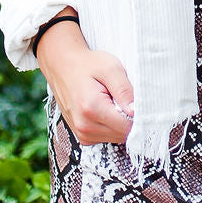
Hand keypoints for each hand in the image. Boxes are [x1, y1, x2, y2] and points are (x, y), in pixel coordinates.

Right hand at [36, 15, 134, 144]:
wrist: (62, 66)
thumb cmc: (88, 64)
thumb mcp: (111, 68)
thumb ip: (124, 91)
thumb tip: (136, 112)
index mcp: (92, 109)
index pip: (127, 127)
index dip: (138, 116)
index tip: (138, 102)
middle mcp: (84, 126)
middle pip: (122, 135)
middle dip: (129, 119)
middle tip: (123, 98)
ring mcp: (81, 133)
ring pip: (115, 138)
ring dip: (119, 123)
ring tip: (112, 101)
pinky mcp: (82, 136)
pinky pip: (106, 137)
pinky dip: (111, 126)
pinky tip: (106, 109)